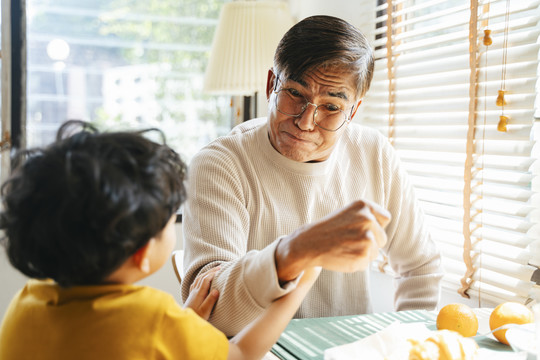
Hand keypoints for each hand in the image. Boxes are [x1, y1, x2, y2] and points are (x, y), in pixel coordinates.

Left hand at [184, 266, 219, 319]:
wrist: (184, 322)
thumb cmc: (196, 317)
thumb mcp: (205, 311)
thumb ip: (210, 301)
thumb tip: (216, 290)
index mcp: (199, 294)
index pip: (206, 280)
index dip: (213, 274)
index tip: (221, 270)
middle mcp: (195, 291)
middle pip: (202, 277)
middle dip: (211, 271)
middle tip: (219, 267)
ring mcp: (192, 293)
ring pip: (198, 279)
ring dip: (206, 273)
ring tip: (213, 270)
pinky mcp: (191, 296)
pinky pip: (196, 282)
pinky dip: (201, 278)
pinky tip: (202, 279)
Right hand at [276, 200, 390, 281]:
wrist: (310, 243)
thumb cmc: (330, 230)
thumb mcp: (349, 214)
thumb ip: (368, 217)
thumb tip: (383, 231)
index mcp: (365, 206)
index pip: (385, 218)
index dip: (375, 227)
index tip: (361, 230)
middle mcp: (368, 219)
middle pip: (382, 238)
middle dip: (370, 242)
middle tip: (349, 241)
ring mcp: (367, 237)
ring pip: (375, 252)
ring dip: (362, 254)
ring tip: (345, 247)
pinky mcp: (364, 254)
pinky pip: (367, 263)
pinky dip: (356, 263)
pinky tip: (343, 255)